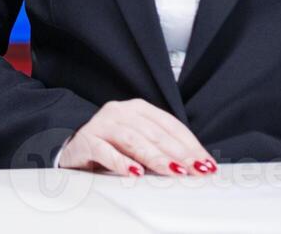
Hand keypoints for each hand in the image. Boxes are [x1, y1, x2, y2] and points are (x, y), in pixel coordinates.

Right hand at [57, 98, 215, 175]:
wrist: (75, 149)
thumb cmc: (112, 146)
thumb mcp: (139, 143)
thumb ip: (162, 149)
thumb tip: (195, 165)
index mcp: (137, 108)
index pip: (169, 124)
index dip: (190, 144)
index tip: (205, 163)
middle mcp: (120, 111)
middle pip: (154, 132)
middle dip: (178, 153)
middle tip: (195, 170)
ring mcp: (102, 124)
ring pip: (133, 139)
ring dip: (155, 157)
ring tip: (173, 171)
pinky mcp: (86, 140)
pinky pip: (105, 151)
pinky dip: (121, 162)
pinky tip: (134, 173)